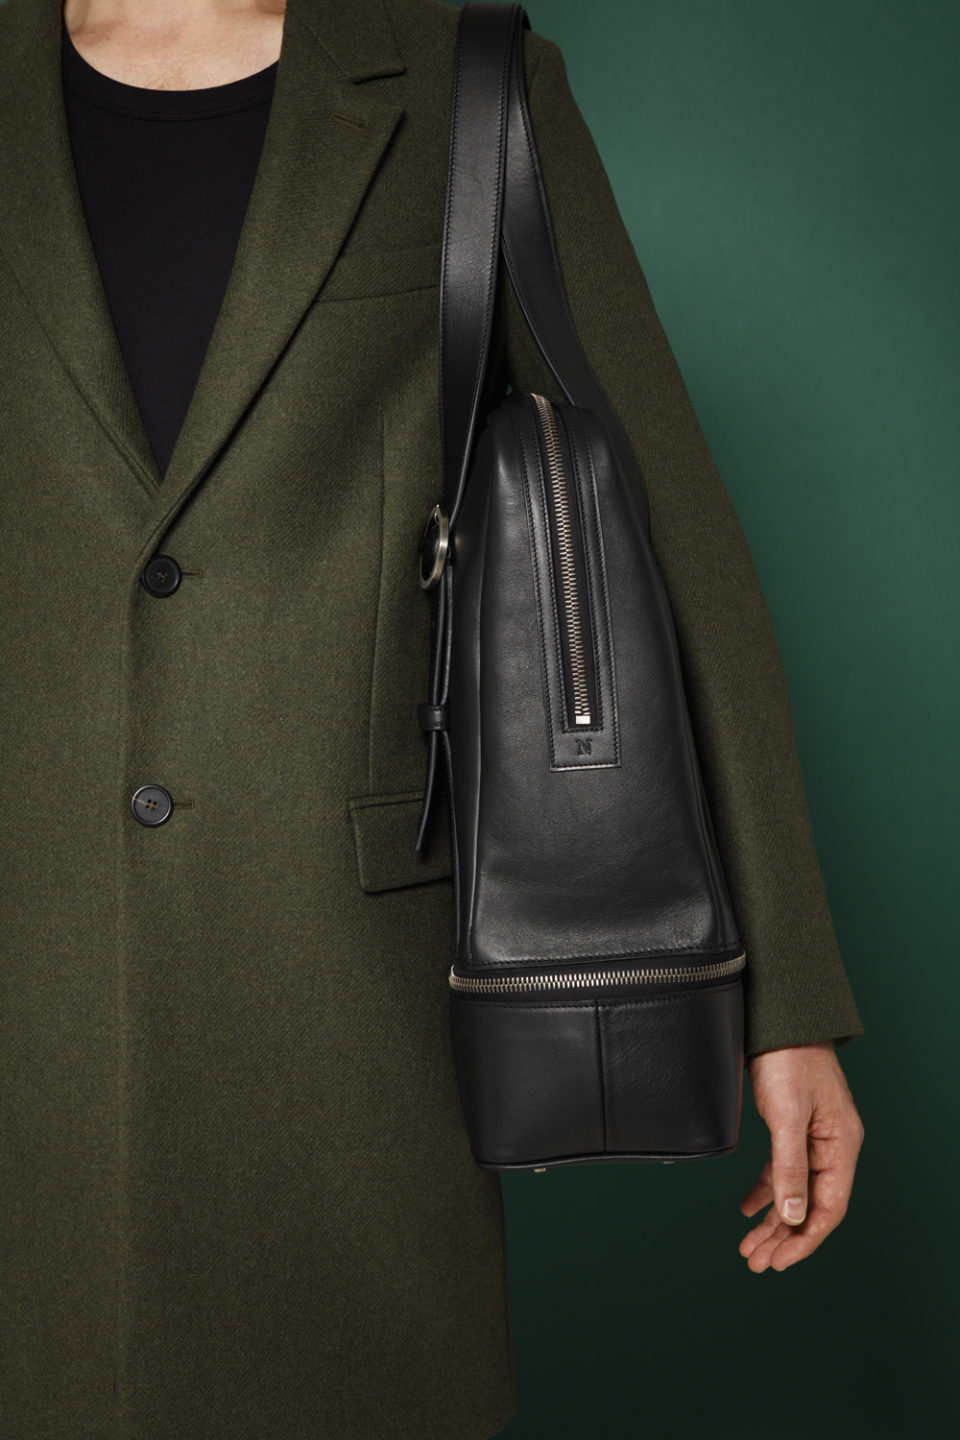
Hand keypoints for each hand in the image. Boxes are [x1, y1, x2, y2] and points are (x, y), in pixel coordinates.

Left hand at [738, 1040, 863, 1271]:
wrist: (777, 1017)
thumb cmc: (787, 1059)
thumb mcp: (786, 1115)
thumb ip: (789, 1166)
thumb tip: (791, 1216)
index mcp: (841, 1144)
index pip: (828, 1207)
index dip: (803, 1239)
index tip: (778, 1261)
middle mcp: (831, 1145)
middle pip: (810, 1204)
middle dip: (783, 1237)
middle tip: (755, 1261)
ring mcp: (812, 1136)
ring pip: (794, 1191)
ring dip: (773, 1220)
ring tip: (749, 1247)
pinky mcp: (792, 1125)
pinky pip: (782, 1170)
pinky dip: (765, 1191)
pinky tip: (748, 1209)